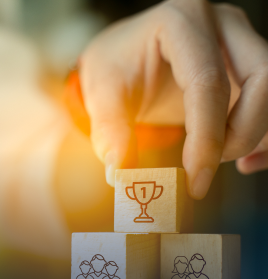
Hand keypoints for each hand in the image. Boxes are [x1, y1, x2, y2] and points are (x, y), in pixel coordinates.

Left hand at [80, 0, 267, 198]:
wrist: (122, 61)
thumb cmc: (113, 71)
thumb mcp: (101, 96)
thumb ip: (110, 132)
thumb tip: (121, 174)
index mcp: (180, 22)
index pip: (207, 83)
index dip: (207, 139)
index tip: (195, 181)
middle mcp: (219, 25)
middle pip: (262, 78)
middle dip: (241, 135)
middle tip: (206, 167)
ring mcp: (237, 43)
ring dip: (256, 136)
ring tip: (223, 165)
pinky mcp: (244, 66)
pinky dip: (265, 136)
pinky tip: (245, 162)